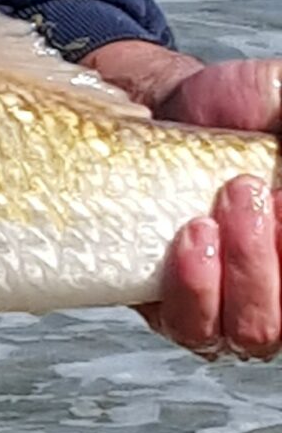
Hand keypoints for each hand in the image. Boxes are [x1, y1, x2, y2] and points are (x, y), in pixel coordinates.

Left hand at [87, 39, 281, 359]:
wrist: (162, 108)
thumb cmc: (238, 112)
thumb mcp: (279, 99)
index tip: (280, 196)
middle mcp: (279, 290)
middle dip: (267, 257)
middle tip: (245, 190)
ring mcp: (232, 307)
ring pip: (251, 333)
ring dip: (239, 273)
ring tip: (207, 219)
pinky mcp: (177, 308)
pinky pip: (191, 328)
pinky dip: (194, 289)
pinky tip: (189, 242)